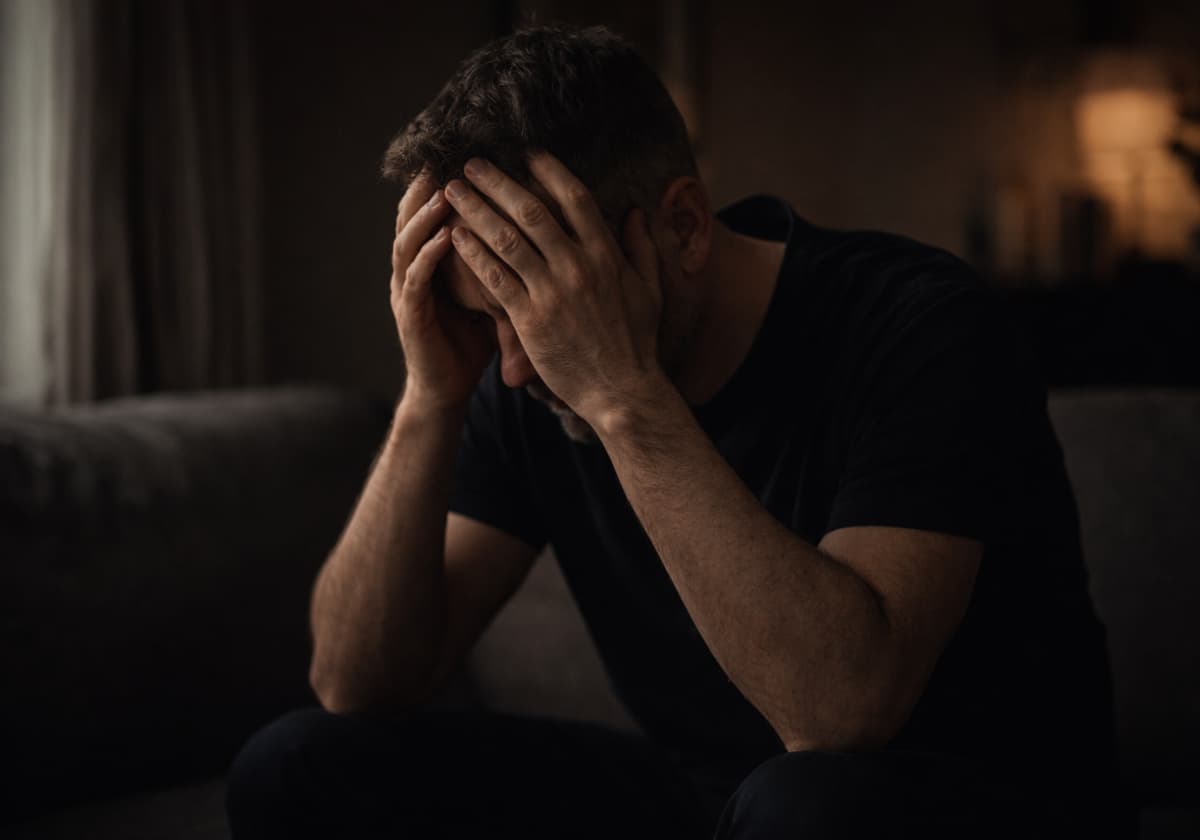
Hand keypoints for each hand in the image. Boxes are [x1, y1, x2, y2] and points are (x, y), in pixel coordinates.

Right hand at [390, 171, 496, 410]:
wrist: (448, 389)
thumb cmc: (473, 341)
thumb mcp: (495, 294)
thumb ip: (509, 263)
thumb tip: (547, 232)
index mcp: (435, 260)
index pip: (438, 210)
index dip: (450, 183)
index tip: (471, 152)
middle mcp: (415, 268)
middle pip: (416, 215)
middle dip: (429, 184)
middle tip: (449, 153)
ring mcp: (408, 291)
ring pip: (409, 240)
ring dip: (425, 214)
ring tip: (445, 188)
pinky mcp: (410, 316)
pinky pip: (416, 279)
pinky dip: (427, 255)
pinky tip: (443, 237)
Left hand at [443, 153, 665, 425]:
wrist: (622, 392)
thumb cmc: (636, 343)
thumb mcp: (649, 290)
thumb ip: (641, 248)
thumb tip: (636, 211)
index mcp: (607, 256)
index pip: (575, 199)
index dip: (549, 171)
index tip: (526, 154)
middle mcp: (578, 267)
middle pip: (531, 211)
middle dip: (498, 183)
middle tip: (472, 164)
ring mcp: (552, 293)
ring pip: (506, 240)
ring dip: (476, 211)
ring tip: (453, 192)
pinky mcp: (530, 320)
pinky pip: (495, 278)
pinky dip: (473, 254)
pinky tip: (455, 236)